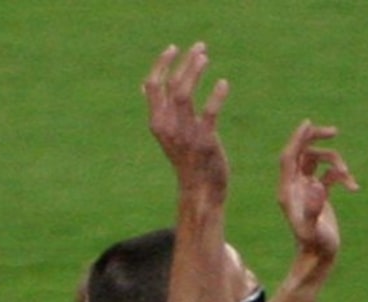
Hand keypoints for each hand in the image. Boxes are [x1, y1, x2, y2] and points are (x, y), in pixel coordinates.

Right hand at [144, 43, 228, 191]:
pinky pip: (209, 113)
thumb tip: (144, 86)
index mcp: (157, 122)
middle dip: (185, 62)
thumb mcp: (166, 133)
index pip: (153, 85)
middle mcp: (167, 126)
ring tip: (206, 57)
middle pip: (171, 85)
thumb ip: (157, 108)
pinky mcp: (205, 141)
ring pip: (184, 94)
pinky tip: (224, 84)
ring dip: (195, 72)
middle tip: (201, 47)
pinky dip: (216, 96)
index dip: (161, 64)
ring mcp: (185, 134)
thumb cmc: (186, 158)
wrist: (198, 189)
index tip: (174, 48)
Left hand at [277, 120, 357, 265]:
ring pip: (318, 160)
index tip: (308, 123)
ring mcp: (305, 189)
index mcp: (287, 191)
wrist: (318, 256)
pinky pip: (329, 173)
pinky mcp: (318, 192)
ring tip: (347, 176)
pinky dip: (342, 175)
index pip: (288, 158)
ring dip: (336, 162)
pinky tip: (353, 188)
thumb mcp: (314, 229)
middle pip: (301, 152)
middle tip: (335, 132)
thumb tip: (317, 186)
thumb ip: (315, 209)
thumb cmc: (315, 245)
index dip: (297, 139)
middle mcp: (293, 187)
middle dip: (316, 140)